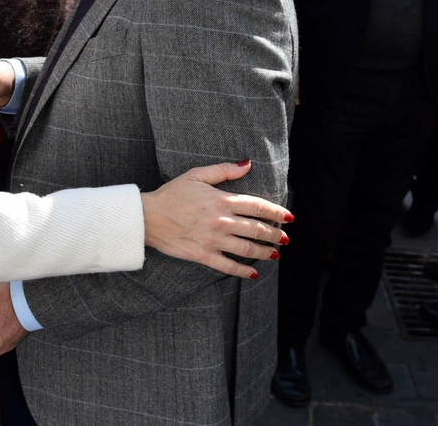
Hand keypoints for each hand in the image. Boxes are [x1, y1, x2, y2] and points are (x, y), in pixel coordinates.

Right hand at [141, 160, 290, 279]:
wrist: (148, 217)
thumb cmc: (172, 194)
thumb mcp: (197, 175)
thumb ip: (224, 170)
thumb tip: (248, 164)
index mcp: (222, 200)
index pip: (258, 206)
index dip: (276, 212)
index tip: (289, 217)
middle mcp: (222, 221)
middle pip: (257, 229)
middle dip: (275, 234)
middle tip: (286, 238)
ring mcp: (214, 240)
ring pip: (247, 248)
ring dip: (265, 252)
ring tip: (276, 254)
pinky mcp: (204, 255)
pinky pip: (228, 265)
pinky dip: (242, 271)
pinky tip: (253, 273)